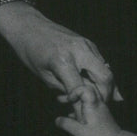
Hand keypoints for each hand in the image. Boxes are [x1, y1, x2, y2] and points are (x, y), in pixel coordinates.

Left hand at [0, 1, 119, 99]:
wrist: (29, 26)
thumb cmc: (31, 52)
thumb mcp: (44, 75)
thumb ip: (64, 88)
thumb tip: (80, 100)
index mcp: (63, 61)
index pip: (82, 89)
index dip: (82, 102)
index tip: (79, 109)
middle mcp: (79, 50)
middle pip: (106, 77)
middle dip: (105, 94)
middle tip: (99, 105)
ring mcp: (87, 45)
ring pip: (107, 70)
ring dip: (105, 85)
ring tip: (97, 96)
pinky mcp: (89, 43)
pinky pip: (101, 62)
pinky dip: (100, 75)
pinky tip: (95, 83)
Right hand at [55, 83, 122, 135]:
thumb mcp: (80, 133)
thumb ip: (67, 125)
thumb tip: (57, 120)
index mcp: (93, 105)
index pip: (84, 88)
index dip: (75, 91)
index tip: (70, 101)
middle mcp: (98, 104)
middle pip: (86, 90)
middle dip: (74, 94)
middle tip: (64, 100)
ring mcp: (100, 108)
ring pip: (87, 98)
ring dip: (76, 102)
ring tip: (67, 107)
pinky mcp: (100, 114)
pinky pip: (90, 105)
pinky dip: (81, 108)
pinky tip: (73, 117)